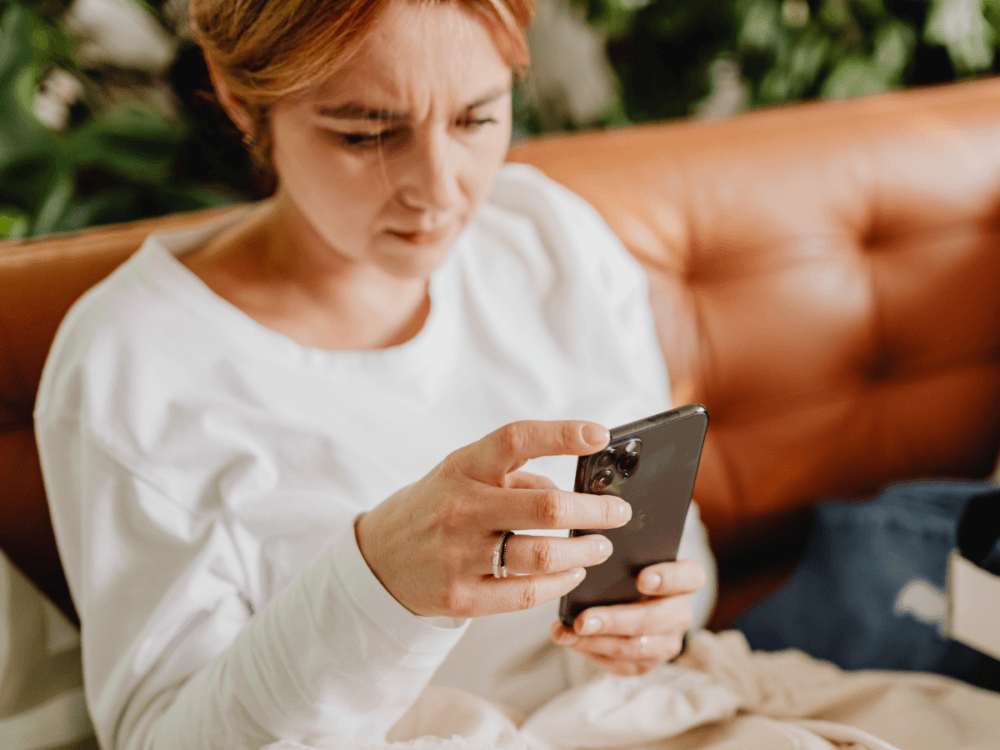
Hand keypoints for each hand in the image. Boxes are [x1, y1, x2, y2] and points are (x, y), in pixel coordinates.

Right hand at [355, 420, 631, 617]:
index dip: (561, 434)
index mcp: (463, 467)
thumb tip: (575, 490)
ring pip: (542, 556)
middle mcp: (461, 508)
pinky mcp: (461, 598)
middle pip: (545, 506)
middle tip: (619, 513)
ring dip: (584, 552)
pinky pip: (526, 593)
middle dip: (595, 510)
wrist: (378, 559)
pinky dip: (561, 583)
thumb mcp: (464, 475)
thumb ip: (516, 477)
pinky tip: (573, 573)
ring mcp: (459, 556)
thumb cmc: (436, 506)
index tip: (600, 435)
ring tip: (601, 546)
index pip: (516, 439)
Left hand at [551, 559, 705, 674]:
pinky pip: (621, 663)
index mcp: (685, 579)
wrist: (627, 598)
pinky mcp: (647, 662)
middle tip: (582, 620)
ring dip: (597, 641)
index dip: (669, 579)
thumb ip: (622, 556)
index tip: (641, 579)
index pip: (690, 577)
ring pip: (635, 647)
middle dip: (614, 621)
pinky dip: (591, 651)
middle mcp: (680, 613)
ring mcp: (667, 641)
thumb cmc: (626, 570)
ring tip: (567, 633)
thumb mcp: (630, 557)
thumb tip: (593, 553)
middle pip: (653, 620)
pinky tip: (569, 640)